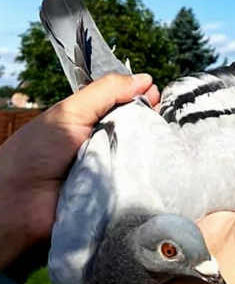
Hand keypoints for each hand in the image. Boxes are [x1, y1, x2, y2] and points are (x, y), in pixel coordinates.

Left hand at [0, 73, 159, 268]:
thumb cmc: (37, 152)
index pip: (128, 106)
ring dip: (155, 151)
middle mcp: (106, 145)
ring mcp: (114, 172)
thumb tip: (146, 78)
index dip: (144, 100)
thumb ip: (106, 92)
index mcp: (94, 122)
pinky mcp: (119, 197)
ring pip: (145, 157)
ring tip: (168, 145)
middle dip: (154, 124)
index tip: (157, 97)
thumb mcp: (70, 111)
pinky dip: (151, 178)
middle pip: (141, 131)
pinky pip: (142, 185)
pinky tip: (164, 170)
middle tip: (162, 120)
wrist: (18, 205)